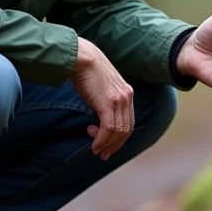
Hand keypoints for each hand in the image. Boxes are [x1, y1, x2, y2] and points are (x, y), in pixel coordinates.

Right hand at [70, 38, 133, 159]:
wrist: (82, 56)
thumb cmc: (87, 69)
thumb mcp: (102, 85)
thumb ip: (106, 98)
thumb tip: (100, 112)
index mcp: (127, 93)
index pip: (129, 122)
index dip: (120, 137)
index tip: (109, 146)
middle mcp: (127, 97)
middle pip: (126, 129)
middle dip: (115, 145)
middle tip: (104, 154)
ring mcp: (119, 100)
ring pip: (118, 131)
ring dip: (107, 144)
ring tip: (96, 149)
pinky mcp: (108, 103)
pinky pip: (108, 128)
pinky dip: (101, 140)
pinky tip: (94, 145)